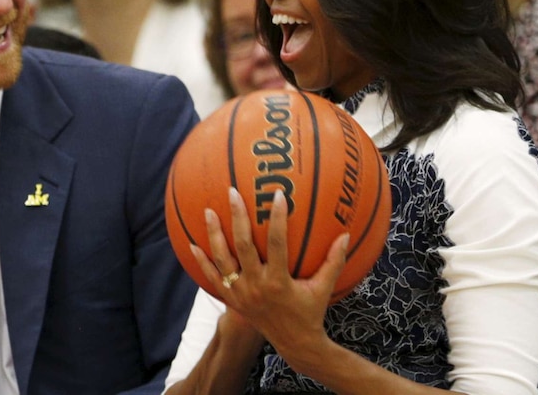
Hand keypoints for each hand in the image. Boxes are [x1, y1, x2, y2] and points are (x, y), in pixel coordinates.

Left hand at [190, 188, 349, 373]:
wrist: (294, 344)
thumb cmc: (311, 312)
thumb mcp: (324, 288)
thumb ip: (334, 261)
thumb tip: (346, 234)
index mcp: (279, 281)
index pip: (277, 243)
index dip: (277, 218)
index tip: (277, 195)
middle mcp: (256, 286)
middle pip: (243, 246)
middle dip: (237, 217)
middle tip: (232, 192)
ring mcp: (241, 294)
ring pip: (222, 260)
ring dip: (213, 234)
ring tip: (207, 211)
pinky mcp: (231, 300)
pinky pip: (212, 279)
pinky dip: (201, 262)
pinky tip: (191, 244)